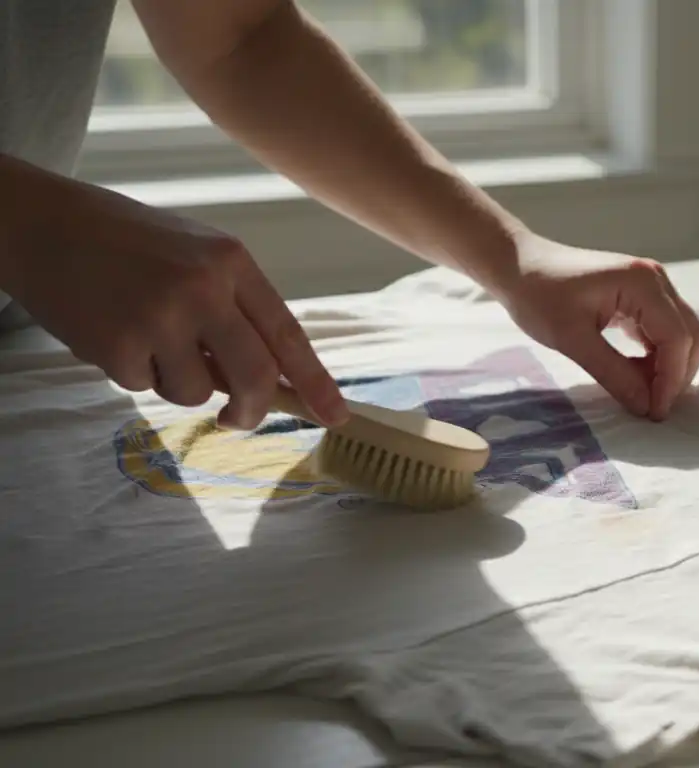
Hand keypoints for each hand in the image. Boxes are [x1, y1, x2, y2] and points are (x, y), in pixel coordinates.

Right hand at [5, 182, 347, 429]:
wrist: (42, 222)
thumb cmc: (127, 241)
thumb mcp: (197, 256)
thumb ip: (236, 310)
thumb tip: (272, 380)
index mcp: (233, 262)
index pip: (287, 334)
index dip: (314, 381)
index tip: (336, 416)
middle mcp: (205, 288)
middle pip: (254, 375)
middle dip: (252, 410)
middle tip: (238, 419)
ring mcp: (161, 316)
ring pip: (194, 391)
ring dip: (175, 384)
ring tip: (147, 342)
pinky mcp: (119, 343)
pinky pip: (143, 386)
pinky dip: (132, 373)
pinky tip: (111, 332)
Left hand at [496, 235, 698, 419]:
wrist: (519, 265)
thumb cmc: (538, 296)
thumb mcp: (572, 339)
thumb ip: (613, 373)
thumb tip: (646, 408)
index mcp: (642, 283)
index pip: (677, 338)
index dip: (671, 381)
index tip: (654, 413)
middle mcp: (656, 280)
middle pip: (690, 335)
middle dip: (676, 375)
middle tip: (651, 408)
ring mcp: (652, 285)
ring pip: (682, 334)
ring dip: (669, 367)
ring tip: (642, 394)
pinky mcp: (643, 295)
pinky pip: (665, 330)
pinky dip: (658, 356)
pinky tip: (637, 374)